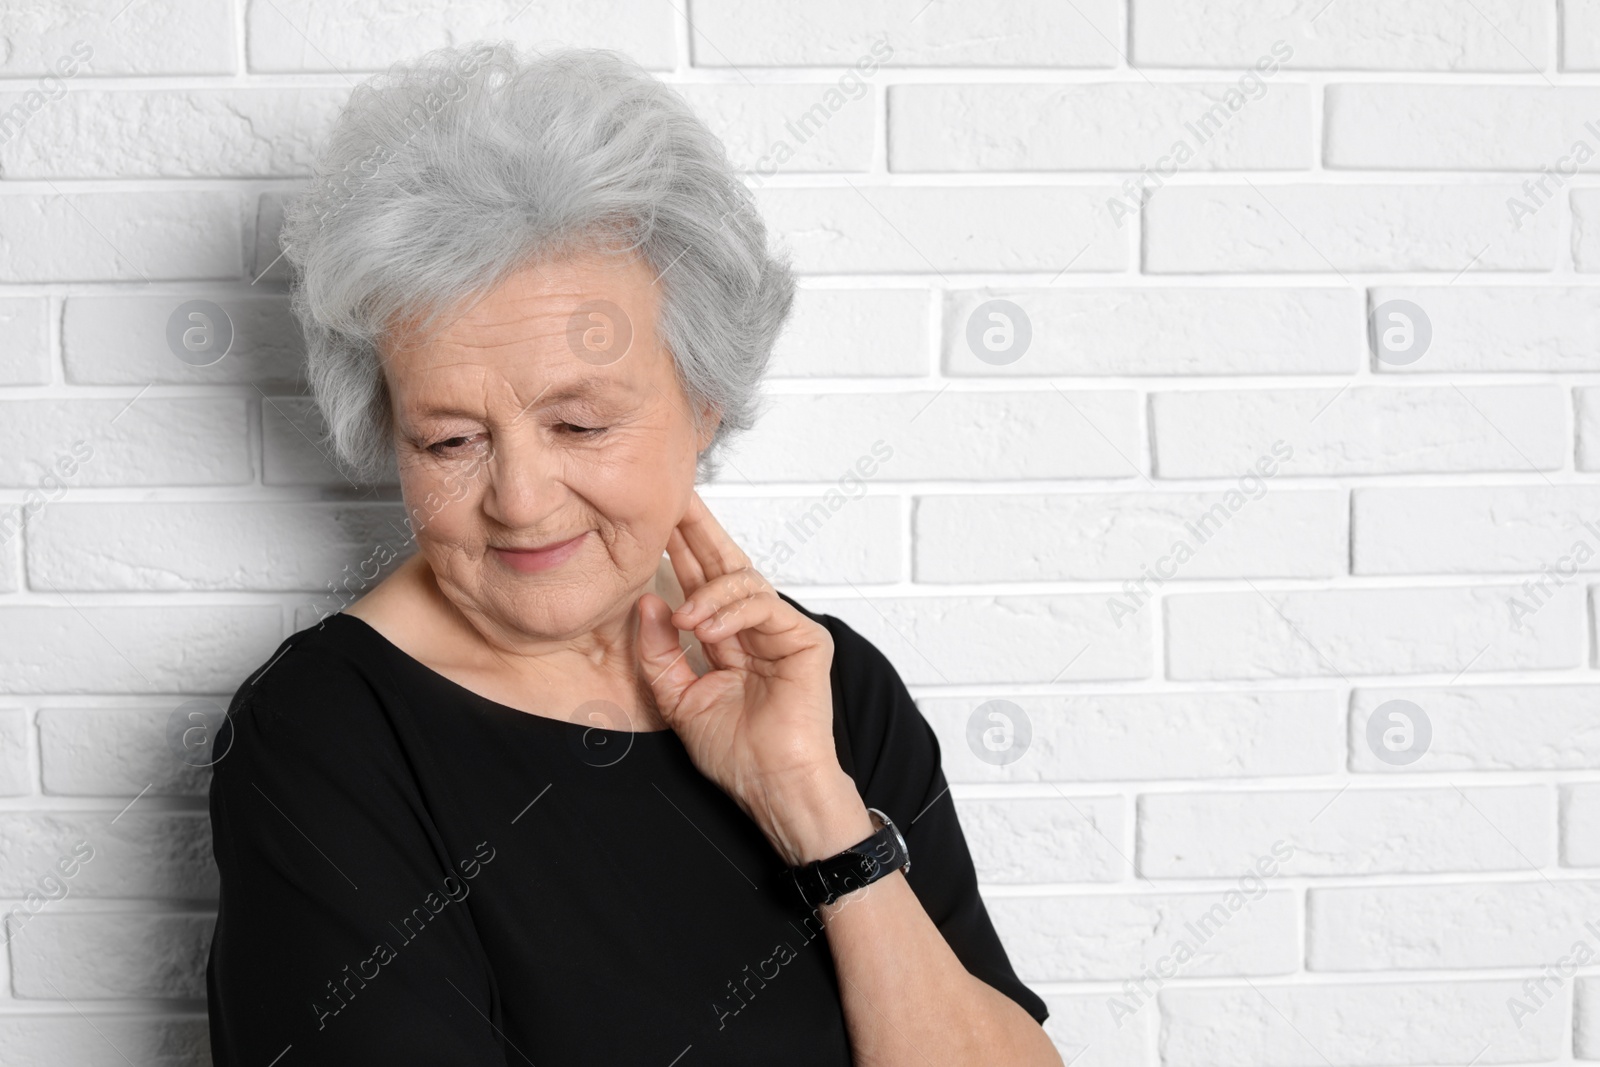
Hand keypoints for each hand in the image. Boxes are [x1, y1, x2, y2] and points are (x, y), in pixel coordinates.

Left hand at [634, 490, 869, 865]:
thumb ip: (660, 652)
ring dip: (707, 590)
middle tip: (676, 501)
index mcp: (727, 637)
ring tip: (684, 616)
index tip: (654, 520)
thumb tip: (648, 602)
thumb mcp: (677, 698)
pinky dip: (730, 610)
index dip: (680, 548)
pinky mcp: (804, 639)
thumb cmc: (735, 752)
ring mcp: (782, 631)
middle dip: (698, 532)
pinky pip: (764, 605)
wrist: (771, 786)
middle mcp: (755, 628)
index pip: (701, 581)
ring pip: (744, 581)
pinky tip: (705, 626)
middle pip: (725, 565)